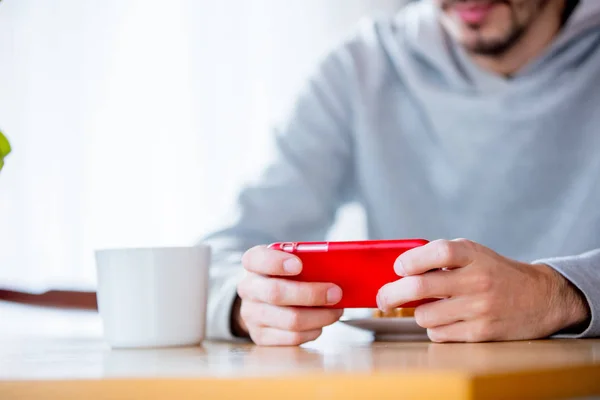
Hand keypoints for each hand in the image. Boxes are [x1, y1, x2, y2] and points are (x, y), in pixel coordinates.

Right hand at [234, 245, 343, 345]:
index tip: (299, 265)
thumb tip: (338, 267)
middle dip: (311, 294)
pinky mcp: (261, 336)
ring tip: (336, 310)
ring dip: (319, 316)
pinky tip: (321, 323)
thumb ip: (307, 260)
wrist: (264, 300)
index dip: (276, 262)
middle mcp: (248, 288)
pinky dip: (313, 331)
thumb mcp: (290, 261)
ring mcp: (252, 314)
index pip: (257, 259)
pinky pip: (292, 337)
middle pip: (276, 293)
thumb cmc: (284, 276)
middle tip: (335, 293)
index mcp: (253, 262)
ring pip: (290, 320)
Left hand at [377, 239, 589, 341]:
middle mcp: (477, 280)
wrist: (541, 298)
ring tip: (432, 307)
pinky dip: (436, 328)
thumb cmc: (495, 273)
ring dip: (420, 313)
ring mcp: (480, 308)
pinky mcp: (482, 333)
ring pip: (425, 316)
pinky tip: (447, 320)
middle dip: (391, 294)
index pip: (436, 252)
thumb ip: (440, 257)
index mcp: (472, 255)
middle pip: (419, 287)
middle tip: (382, 298)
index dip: (410, 260)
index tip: (398, 268)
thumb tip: (398, 271)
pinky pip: (439, 334)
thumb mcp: (473, 254)